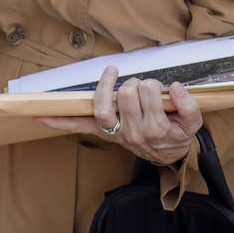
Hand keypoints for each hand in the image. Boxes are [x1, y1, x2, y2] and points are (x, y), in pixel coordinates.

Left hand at [36, 66, 202, 166]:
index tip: (158, 89)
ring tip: (113, 75)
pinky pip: (79, 126)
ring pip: (103, 105)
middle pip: (126, 94)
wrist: (168, 157)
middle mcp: (133, 133)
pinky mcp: (104, 133)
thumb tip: (174, 86)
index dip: (152, 84)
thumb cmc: (177, 134)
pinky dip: (59, 121)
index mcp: (156, 128)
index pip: (147, 92)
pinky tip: (40, 116)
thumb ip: (188, 104)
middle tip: (141, 87)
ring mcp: (115, 134)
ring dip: (106, 86)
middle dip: (134, 83)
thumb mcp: (193, 123)